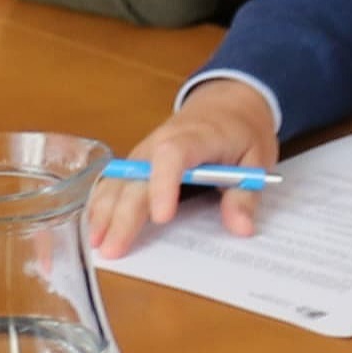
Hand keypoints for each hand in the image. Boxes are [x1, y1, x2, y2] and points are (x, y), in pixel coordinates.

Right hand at [88, 76, 281, 257]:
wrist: (226, 104)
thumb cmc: (241, 131)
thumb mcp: (257, 159)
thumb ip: (245, 195)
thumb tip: (241, 228)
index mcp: (197, 136)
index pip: (173, 155)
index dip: (164, 184)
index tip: (162, 218)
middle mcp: (162, 140)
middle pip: (138, 176)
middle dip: (124, 213)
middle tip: (113, 248)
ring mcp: (146, 150)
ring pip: (120, 179)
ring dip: (105, 210)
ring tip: (95, 242)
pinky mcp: (137, 160)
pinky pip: (116, 180)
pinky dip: (102, 202)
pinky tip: (94, 225)